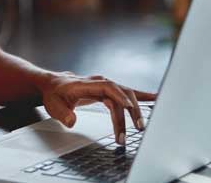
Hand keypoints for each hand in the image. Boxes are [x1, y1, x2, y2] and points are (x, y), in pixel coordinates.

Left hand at [41, 72, 156, 144]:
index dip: (119, 96)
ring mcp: (106, 85)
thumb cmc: (55, 94)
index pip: (107, 88)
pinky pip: (128, 93)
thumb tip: (72, 121)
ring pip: (126, 95)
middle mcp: (100, 82)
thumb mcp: (54, 106)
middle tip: (135, 129)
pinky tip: (156, 99)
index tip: (128, 107)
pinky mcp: (110, 91)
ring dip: (136, 110)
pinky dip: (142, 96)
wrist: (53, 85)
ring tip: (142, 126)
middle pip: (121, 93)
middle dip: (130, 111)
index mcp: (87, 84)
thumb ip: (63, 114)